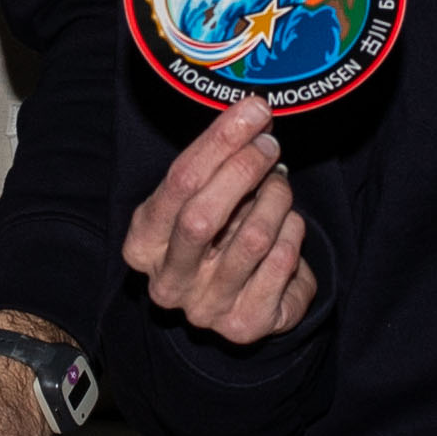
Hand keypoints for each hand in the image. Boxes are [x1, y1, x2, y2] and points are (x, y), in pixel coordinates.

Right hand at [121, 96, 315, 344]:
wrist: (244, 297)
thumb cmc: (219, 234)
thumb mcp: (204, 197)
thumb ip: (218, 163)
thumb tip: (253, 113)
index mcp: (143, 244)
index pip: (179, 183)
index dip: (220, 142)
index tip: (253, 111)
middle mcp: (167, 281)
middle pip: (203, 216)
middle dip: (244, 170)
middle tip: (270, 144)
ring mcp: (205, 309)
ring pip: (252, 238)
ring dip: (276, 200)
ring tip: (279, 187)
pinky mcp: (245, 324)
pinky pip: (281, 261)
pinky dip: (293, 231)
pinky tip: (288, 224)